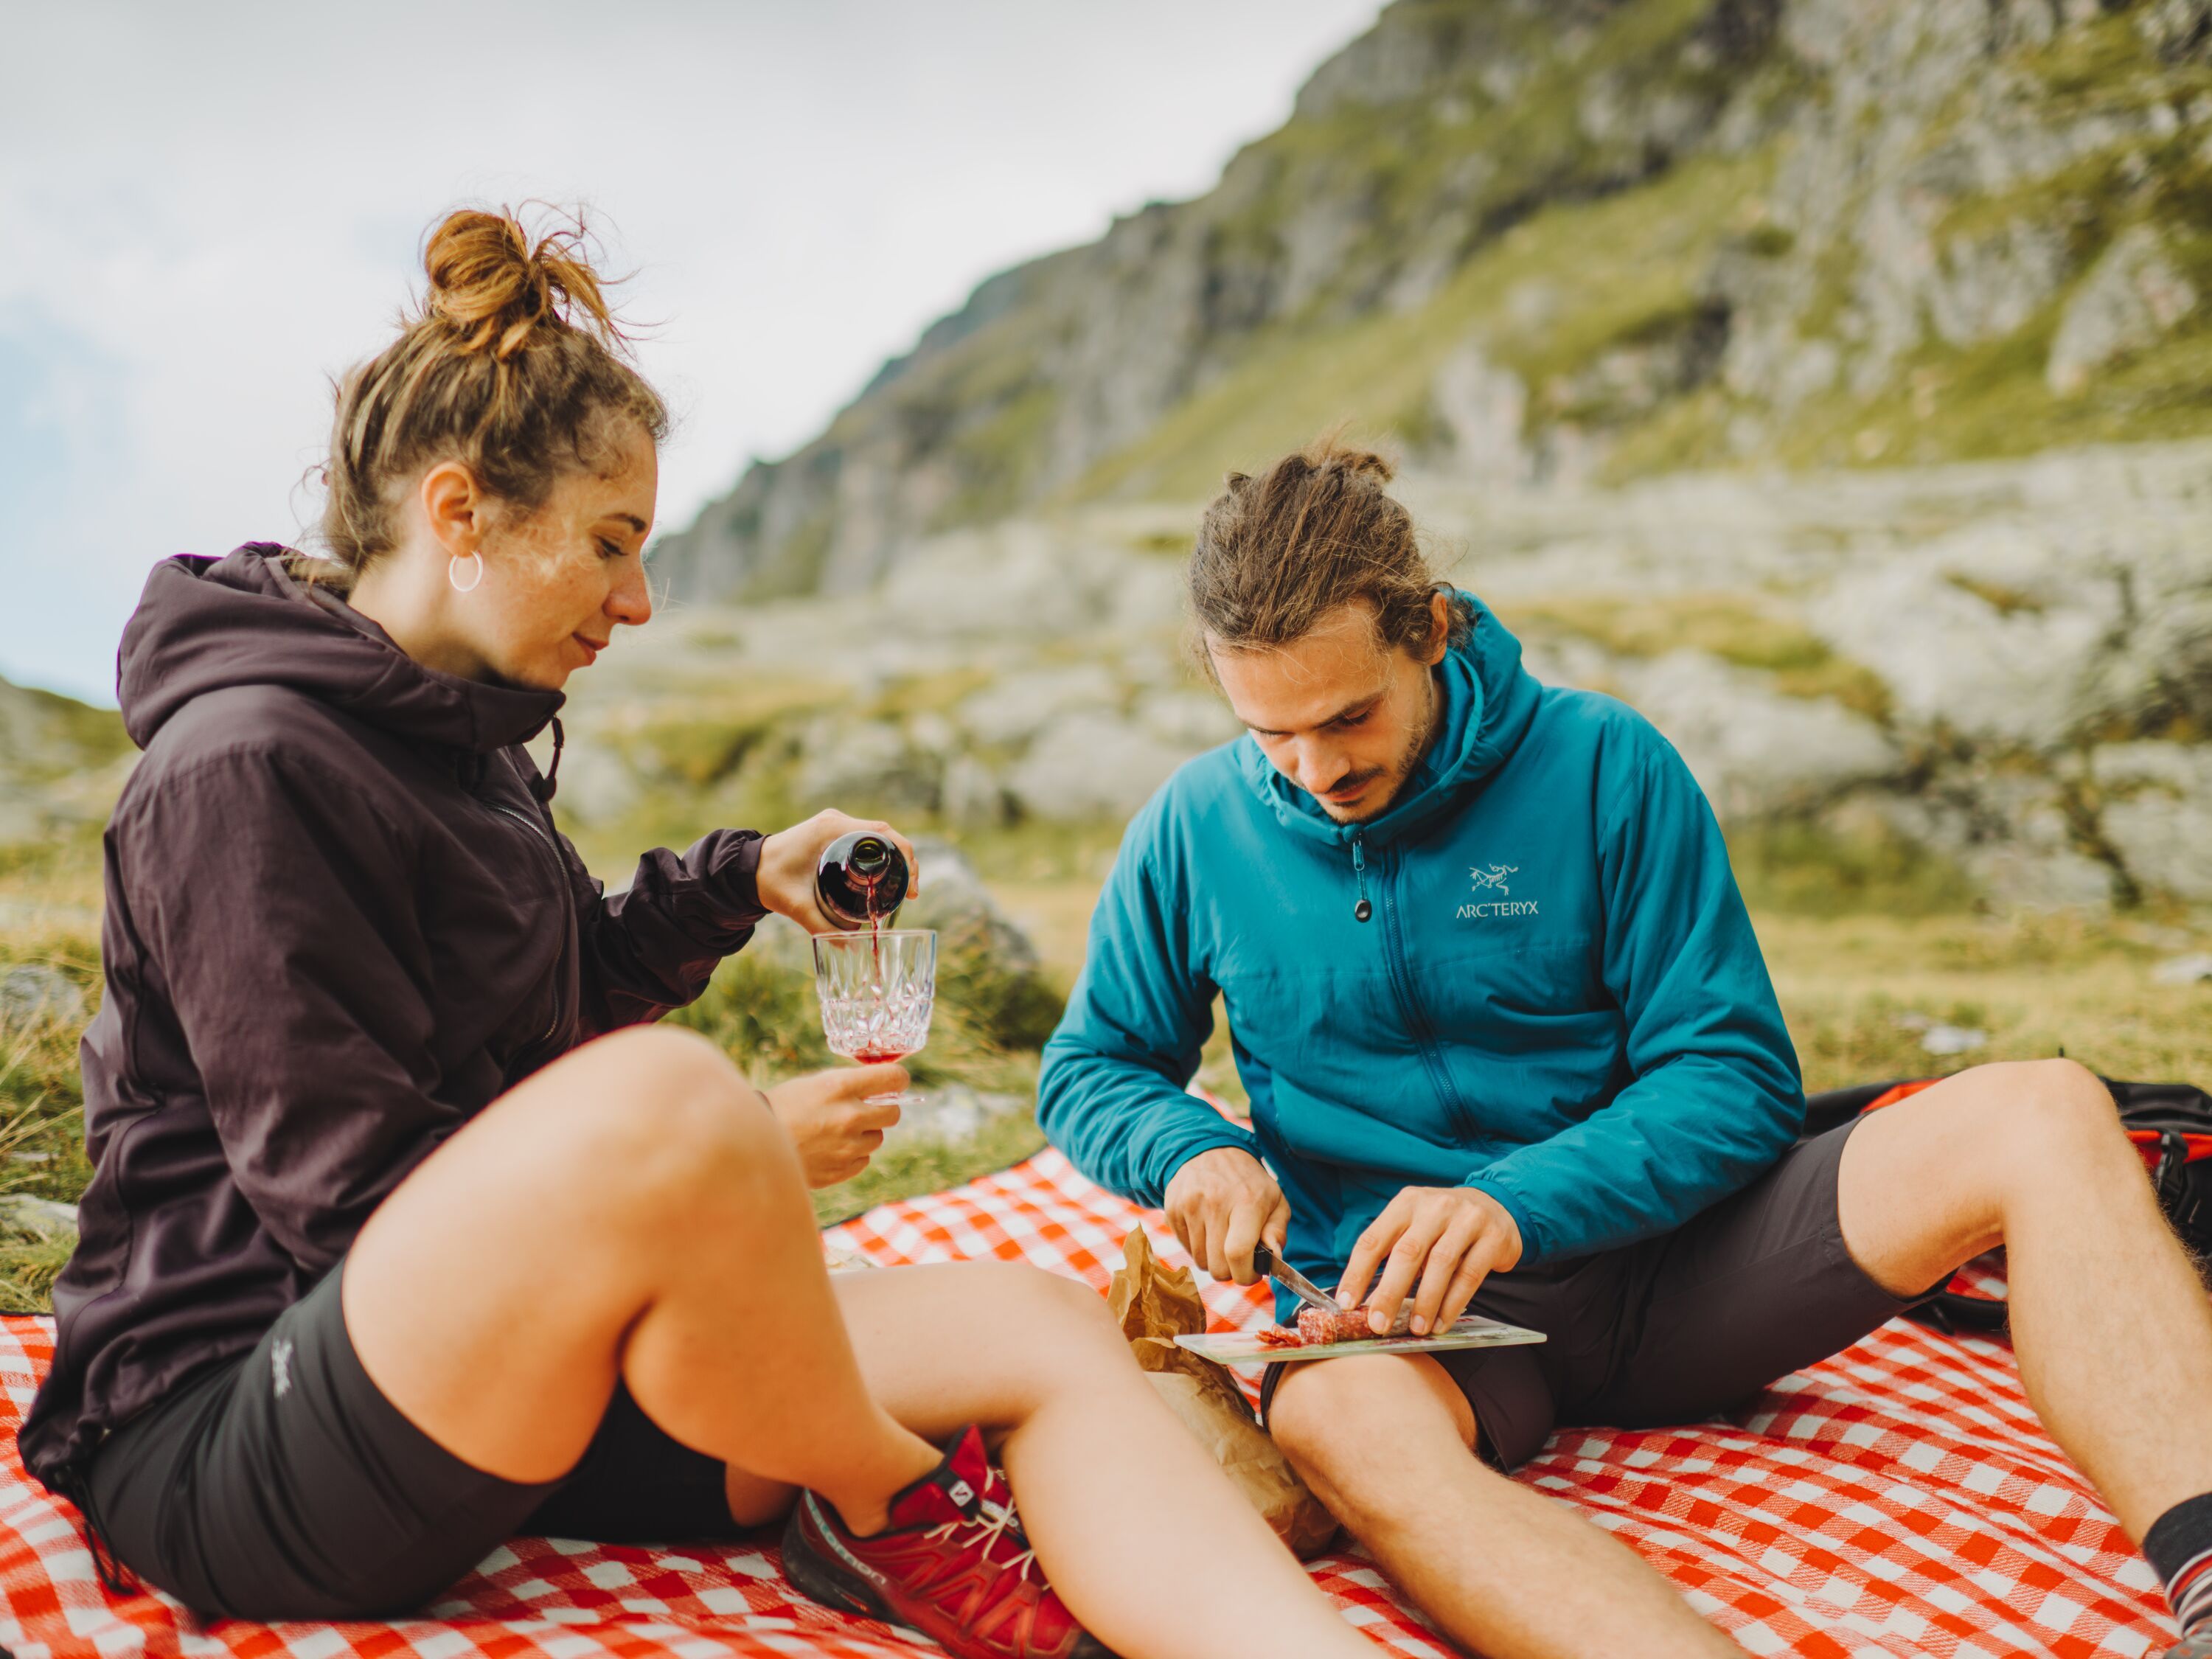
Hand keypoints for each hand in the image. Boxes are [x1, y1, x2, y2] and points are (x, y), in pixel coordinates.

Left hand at [757, 810, 921, 933]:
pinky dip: (881, 854)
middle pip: (886, 834)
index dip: (906, 856)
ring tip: (904, 888)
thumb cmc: (768, 881)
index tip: (912, 885)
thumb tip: (851, 948)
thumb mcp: (794, 905)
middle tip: (912, 893)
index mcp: (831, 830)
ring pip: (878, 836)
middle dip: (905, 861)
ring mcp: (835, 825)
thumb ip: (819, 927)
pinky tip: (886, 876)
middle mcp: (836, 822)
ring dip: (895, 857)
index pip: (883, 833)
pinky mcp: (832, 832)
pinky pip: (866, 838)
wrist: (746, 869)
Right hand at [765, 1064, 908, 1186]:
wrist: (752, 1145)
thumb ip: (848, 1084)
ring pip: (877, 1138)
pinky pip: (863, 1160)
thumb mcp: (814, 1083)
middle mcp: (849, 1117)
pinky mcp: (840, 1170)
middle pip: (893, 1113)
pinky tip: (830, 1147)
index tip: (896, 1081)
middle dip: (884, 1109)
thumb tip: (880, 1085)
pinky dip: (852, 1154)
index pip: (893, 1078)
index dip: (898, 1079)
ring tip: (838, 1130)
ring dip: (865, 1133)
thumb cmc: (783, 1106)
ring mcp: (846, 1147)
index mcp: (840, 1087)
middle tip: (868, 1108)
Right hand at [1163, 1146, 1289, 1282]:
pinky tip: (1206, 1229)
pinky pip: (1185, 1248)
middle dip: (1230, 1270)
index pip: (1238, 1253)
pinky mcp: (1173, 1210)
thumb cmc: (1248, 1182)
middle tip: (1238, 1257)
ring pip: (1200, 1261)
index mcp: (1246, 1202)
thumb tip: (1273, 1258)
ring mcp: (1189, 1206)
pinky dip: (1197, 1247)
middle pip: (1217, 1265)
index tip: (1251, 1272)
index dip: (1245, 1274)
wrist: (1210, 1151)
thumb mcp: (1275, 1200)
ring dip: (1213, 1259)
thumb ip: (1277, 1232)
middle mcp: (1215, 1202)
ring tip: (1222, 1239)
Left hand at [1336, 1186, 1522, 1335]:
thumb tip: (1364, 1300)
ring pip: (1440, 1265)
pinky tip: (1441, 1323)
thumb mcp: (1414, 1224)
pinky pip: (1469, 1275)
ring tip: (1417, 1329)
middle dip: (1389, 1293)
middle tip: (1378, 1325)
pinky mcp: (1493, 1238)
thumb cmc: (1443, 1225)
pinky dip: (1453, 1304)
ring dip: (1425, 1302)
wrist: (1496, 1205)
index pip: (1373, 1239)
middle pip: (1406, 1253)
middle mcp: (1434, 1207)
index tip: (1346, 1304)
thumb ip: (1393, 1251)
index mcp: (1406, 1203)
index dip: (1357, 1273)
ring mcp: (1467, 1219)